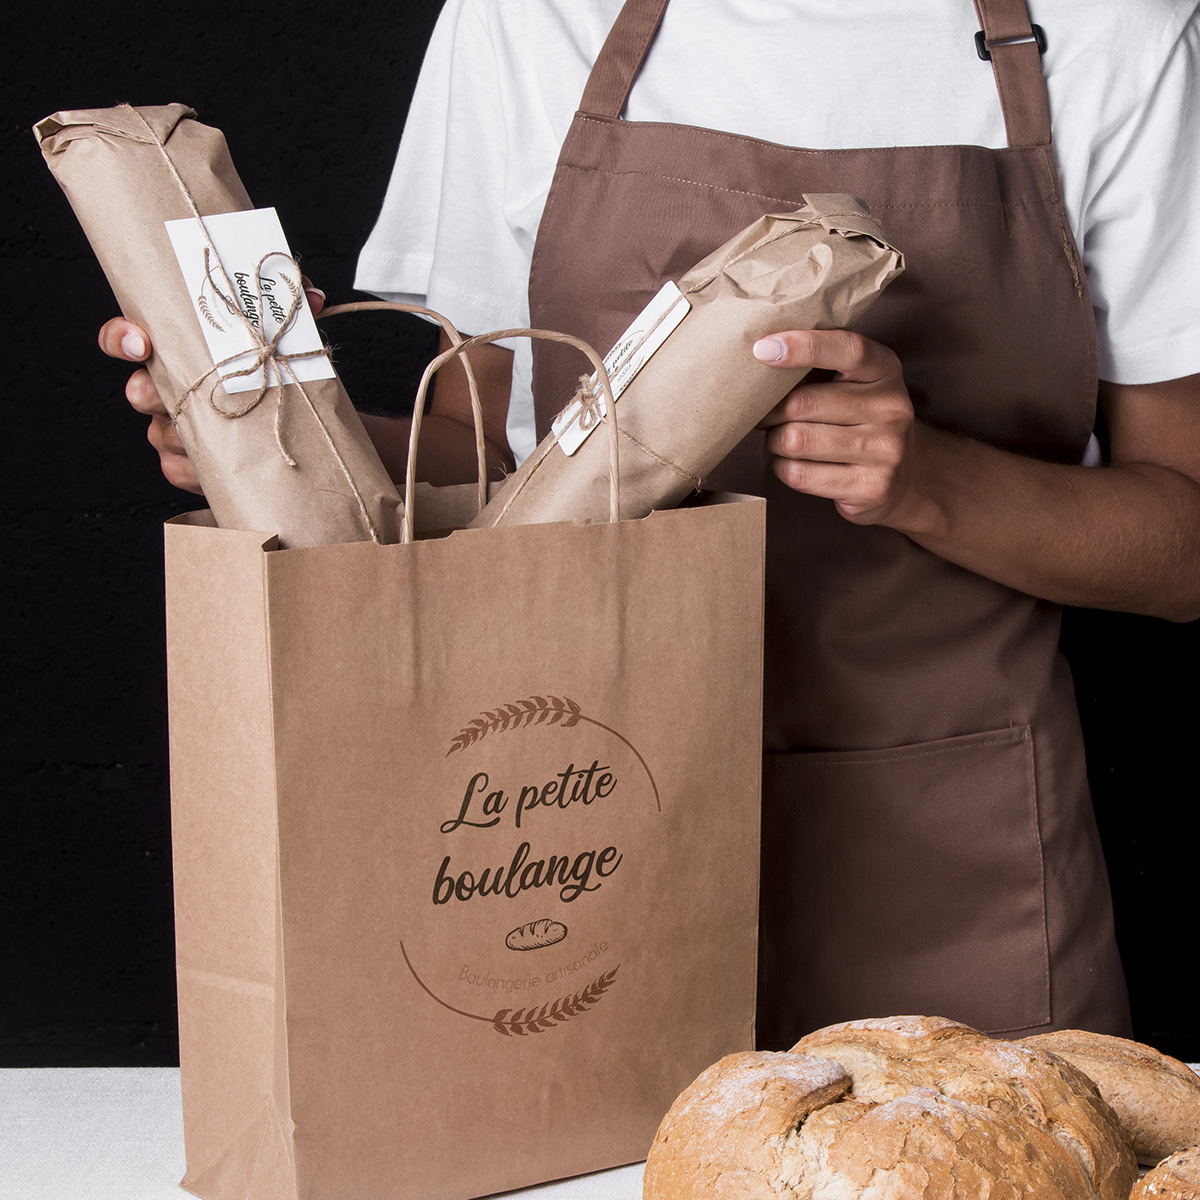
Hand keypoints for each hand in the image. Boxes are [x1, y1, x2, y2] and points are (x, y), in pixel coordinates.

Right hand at [98, 280, 325, 495]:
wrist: (292, 433)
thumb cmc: (270, 377)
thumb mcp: (280, 336)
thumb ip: (289, 309)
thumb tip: (311, 298)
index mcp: (176, 352)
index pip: (125, 338)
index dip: (121, 338)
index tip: (140, 343)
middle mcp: (164, 389)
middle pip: (138, 391)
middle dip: (155, 393)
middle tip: (185, 395)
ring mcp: (170, 429)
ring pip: (158, 433)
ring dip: (188, 433)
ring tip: (226, 432)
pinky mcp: (183, 466)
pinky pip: (174, 469)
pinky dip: (196, 469)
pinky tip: (222, 464)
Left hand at [754, 329, 917, 524]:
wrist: (908, 474)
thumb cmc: (862, 418)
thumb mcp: (858, 381)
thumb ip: (820, 365)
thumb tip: (761, 357)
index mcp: (885, 370)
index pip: (847, 349)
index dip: (803, 346)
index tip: (763, 349)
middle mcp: (890, 408)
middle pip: (802, 404)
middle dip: (770, 411)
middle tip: (765, 414)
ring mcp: (883, 450)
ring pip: (796, 441)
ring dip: (775, 441)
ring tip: (781, 439)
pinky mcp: (869, 487)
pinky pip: (799, 474)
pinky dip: (784, 468)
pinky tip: (795, 463)